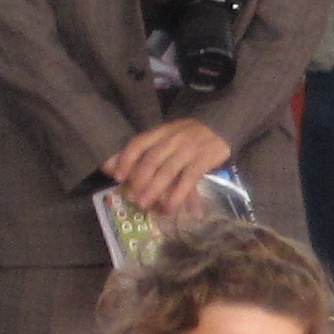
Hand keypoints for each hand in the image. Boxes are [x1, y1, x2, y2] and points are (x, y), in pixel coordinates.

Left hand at [106, 115, 234, 216]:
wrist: (221, 124)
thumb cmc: (189, 135)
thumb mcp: (167, 135)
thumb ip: (145, 149)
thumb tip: (112, 166)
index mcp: (161, 132)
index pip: (139, 143)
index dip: (126, 160)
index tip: (117, 177)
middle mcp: (173, 139)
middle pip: (151, 159)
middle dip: (139, 180)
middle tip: (132, 197)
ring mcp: (189, 149)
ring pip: (167, 171)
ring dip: (154, 190)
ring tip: (145, 205)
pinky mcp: (204, 160)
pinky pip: (188, 179)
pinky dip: (177, 195)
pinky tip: (170, 208)